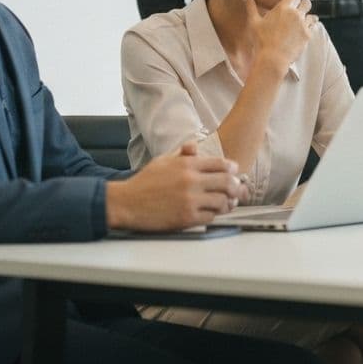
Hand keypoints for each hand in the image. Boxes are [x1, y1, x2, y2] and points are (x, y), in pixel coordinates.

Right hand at [106, 142, 243, 230]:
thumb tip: (195, 146)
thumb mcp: (163, 161)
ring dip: (227, 203)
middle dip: (236, 187)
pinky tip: (210, 212)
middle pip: (228, 182)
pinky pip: (211, 216)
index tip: (234, 173)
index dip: (233, 169)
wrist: (126, 203)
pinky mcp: (186, 218)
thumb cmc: (145, 182)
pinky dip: (213, 215)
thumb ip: (182, 154)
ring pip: (223, 201)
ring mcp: (190, 200)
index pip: (222, 164)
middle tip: (237, 190)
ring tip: (227, 203)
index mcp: (187, 164)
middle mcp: (191, 181)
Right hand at [241, 0, 313, 69]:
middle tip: (296, 10)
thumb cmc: (261, 40)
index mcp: (283, 8)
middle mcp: (296, 14)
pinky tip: (303, 30)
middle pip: (306, 2)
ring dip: (307, 16)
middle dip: (302, 4)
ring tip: (300, 21)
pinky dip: (310, 26)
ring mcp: (303, 24)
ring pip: (311, 14)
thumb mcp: (254, 22)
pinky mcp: (308, 35)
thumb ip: (250, 5)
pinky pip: (313, 26)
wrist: (273, 58)